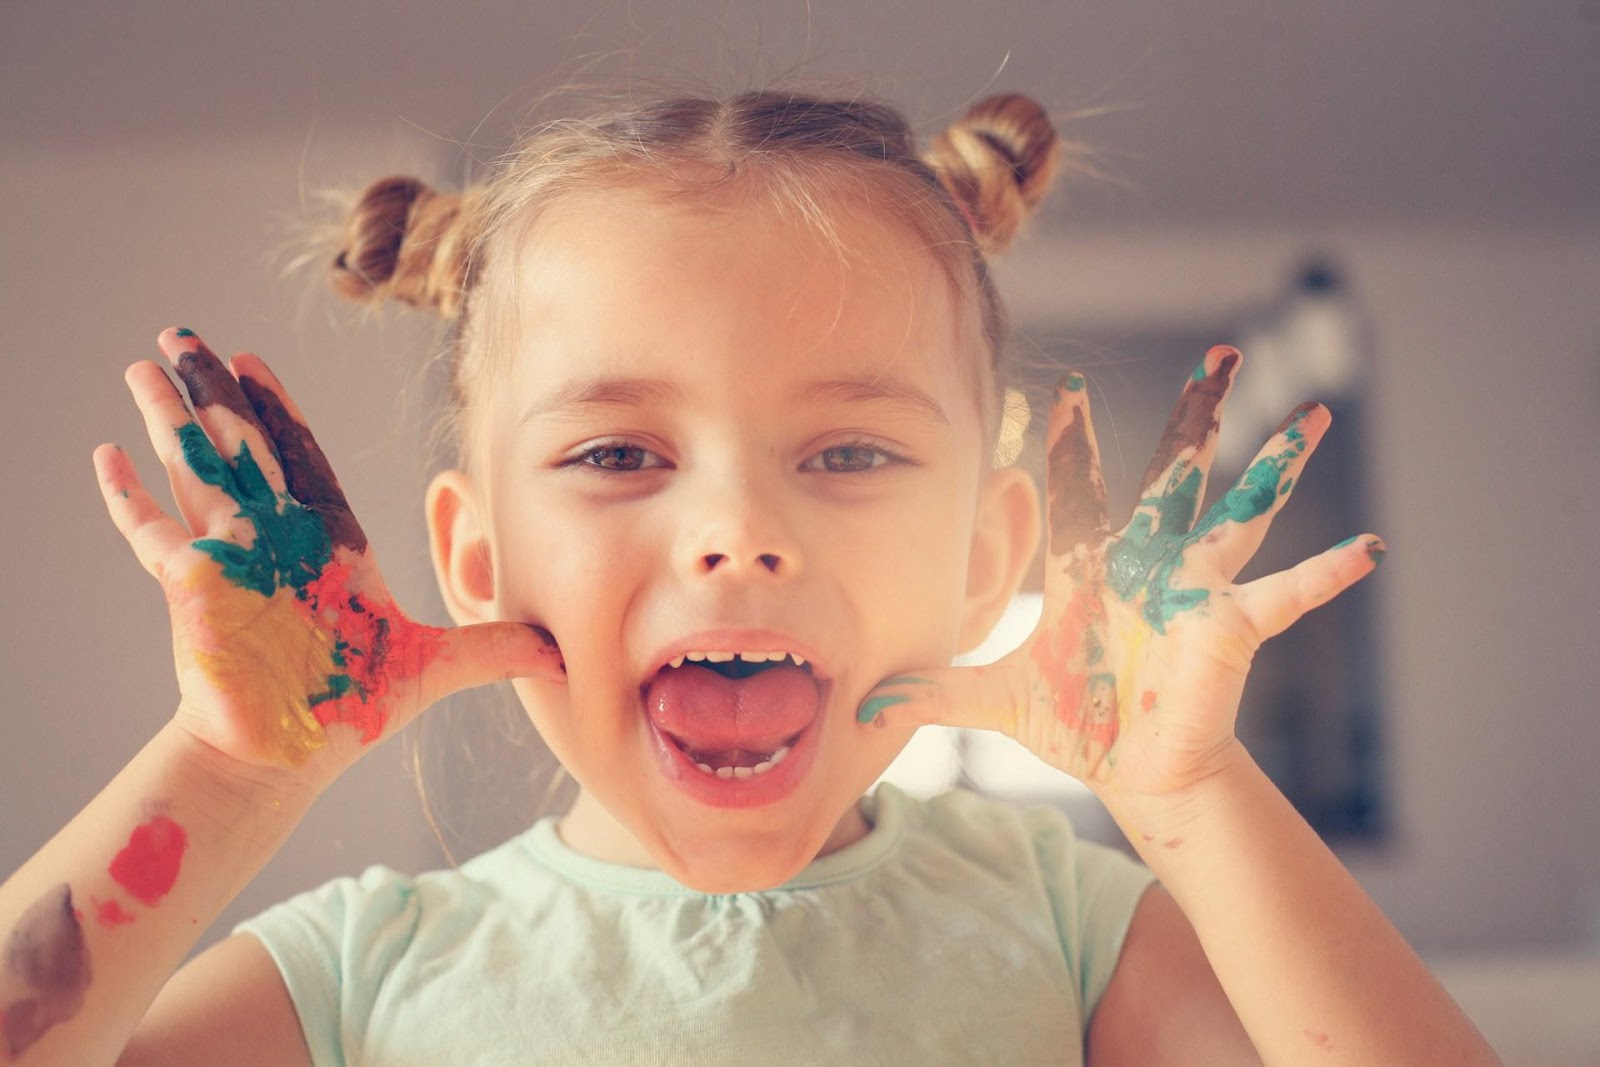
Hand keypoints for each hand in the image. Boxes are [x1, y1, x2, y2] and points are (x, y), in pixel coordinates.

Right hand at [93, 328, 565, 786]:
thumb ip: (496, 647)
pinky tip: (105, 454)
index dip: (281, 413)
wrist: (289, 758)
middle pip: (243, 448)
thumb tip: (564, 654)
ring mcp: (231, 560)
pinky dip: (128, 496)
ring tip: (145, 363)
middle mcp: (276, 540)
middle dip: (217, 392)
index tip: (256, 362)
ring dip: (171, 418)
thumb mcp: (437, 666)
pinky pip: (152, 532)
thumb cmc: (351, 713)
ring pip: (197, 470)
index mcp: (328, 545)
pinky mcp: (194, 589)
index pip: (303, 460)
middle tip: (185, 333)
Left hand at [856, 345, 1382, 804]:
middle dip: (1194, 416)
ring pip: (1239, 512)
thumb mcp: (995, 700)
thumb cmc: (1074, 723)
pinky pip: (1283, 595)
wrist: (1134, 772)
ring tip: (1313, 415)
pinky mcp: (1229, 629)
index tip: (1063, 386)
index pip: (1076, 491)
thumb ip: (932, 693)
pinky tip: (1367, 550)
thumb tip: (863, 705)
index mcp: (1092, 570)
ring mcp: (1194, 590)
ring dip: (1275, 466)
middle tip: (1218, 352)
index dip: (1069, 442)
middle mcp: (1149, 565)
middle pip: (1172, 474)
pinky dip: (1324, 575)